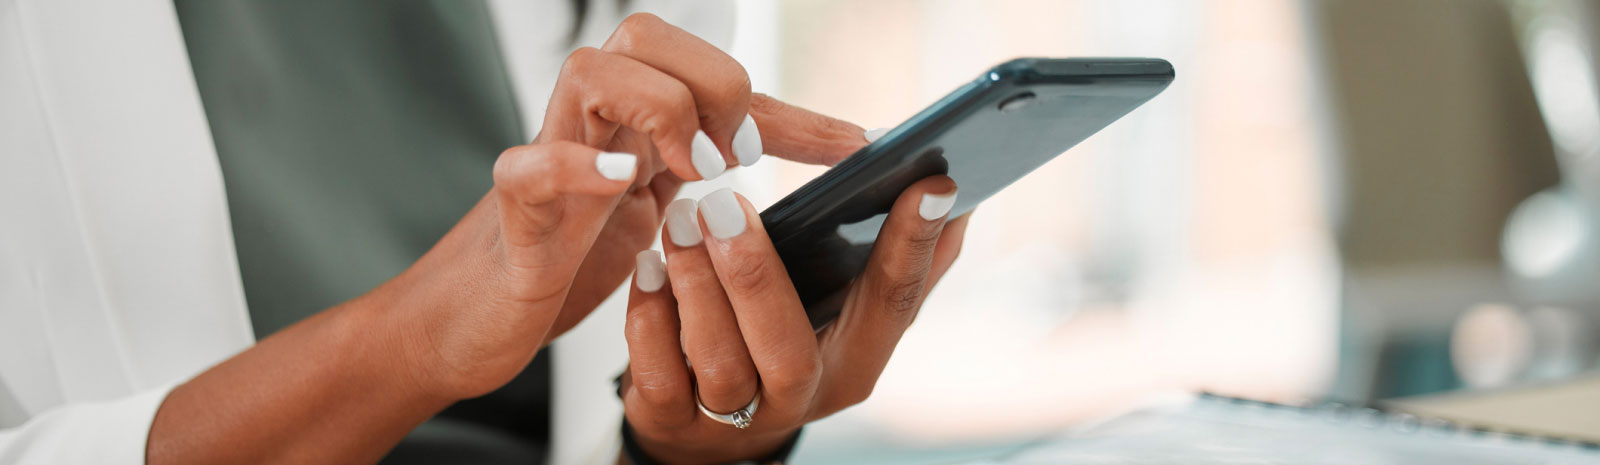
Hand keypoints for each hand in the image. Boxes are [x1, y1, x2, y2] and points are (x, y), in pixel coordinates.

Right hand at [385, 13, 870, 399]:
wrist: (481, 316)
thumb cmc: (574, 257)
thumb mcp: (668, 218)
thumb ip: (724, 188)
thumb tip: (822, 172)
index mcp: (637, 120)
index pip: (718, 79)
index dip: (794, 113)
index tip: (854, 149)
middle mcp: (592, 121)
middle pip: (644, 36)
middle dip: (710, 84)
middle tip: (735, 160)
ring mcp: (549, 155)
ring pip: (590, 70)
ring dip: (657, 110)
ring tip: (690, 173)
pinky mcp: (513, 209)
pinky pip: (531, 163)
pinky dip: (577, 164)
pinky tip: (624, 182)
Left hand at [619, 180, 970, 463]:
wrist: (701, 427)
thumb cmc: (778, 338)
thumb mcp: (842, 308)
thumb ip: (892, 261)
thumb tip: (950, 193)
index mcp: (856, 359)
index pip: (893, 303)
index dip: (915, 245)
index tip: (930, 182)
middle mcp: (802, 397)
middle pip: (789, 350)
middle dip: (756, 275)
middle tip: (727, 202)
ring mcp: (735, 419)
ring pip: (720, 362)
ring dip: (697, 285)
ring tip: (682, 220)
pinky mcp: (673, 422)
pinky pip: (660, 377)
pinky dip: (651, 318)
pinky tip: (649, 267)